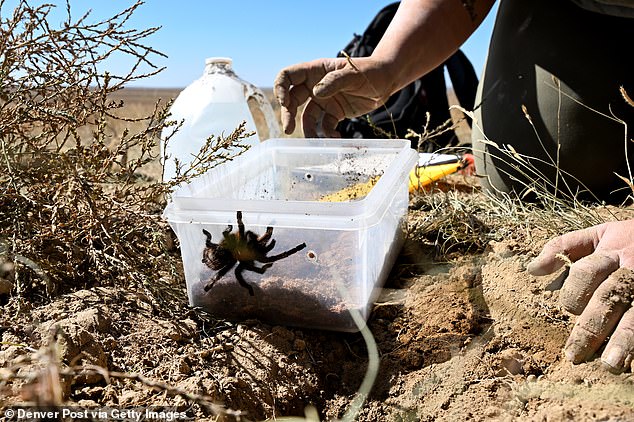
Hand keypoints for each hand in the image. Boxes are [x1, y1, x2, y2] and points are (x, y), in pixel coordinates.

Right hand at [274, 57, 392, 136]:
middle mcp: (315, 85)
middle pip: (292, 99)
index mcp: (316, 71)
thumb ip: (334, 82)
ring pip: (307, 116)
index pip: (289, 76)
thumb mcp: (353, 74)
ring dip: (307, 130)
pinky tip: (336, 138)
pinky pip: (324, 125)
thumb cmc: (370, 71)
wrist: (387, 81)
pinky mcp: (334, 112)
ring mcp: (324, 100)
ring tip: (313, 141)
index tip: (284, 102)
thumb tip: (316, 93)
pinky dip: (327, 133)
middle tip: (288, 130)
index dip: (281, 88)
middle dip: (288, 114)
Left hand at [527, 220, 633, 371]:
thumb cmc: (628, 239)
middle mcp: (632, 270)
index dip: (574, 292)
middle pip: (608, 299)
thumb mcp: (598, 235)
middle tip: (574, 355)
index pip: (586, 272)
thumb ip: (564, 247)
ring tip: (610, 366)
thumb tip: (532, 270)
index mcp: (612, 252)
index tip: (570, 310)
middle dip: (590, 328)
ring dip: (623, 341)